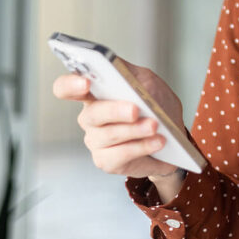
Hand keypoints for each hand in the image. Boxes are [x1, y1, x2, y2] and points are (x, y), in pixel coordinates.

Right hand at [52, 60, 185, 180]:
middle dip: (114, 111)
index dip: (70, 85)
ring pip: (109, 135)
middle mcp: (90, 117)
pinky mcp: (106, 161)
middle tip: (135, 110)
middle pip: (92, 114)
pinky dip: (142, 146)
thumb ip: (134, 77)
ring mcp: (96, 140)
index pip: (66, 88)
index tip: (85, 83)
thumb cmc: (155, 105)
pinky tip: (158, 141)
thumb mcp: (148, 82)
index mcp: (94, 93)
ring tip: (154, 126)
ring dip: (135, 130)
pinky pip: (120, 155)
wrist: (172, 132)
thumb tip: (124, 78)